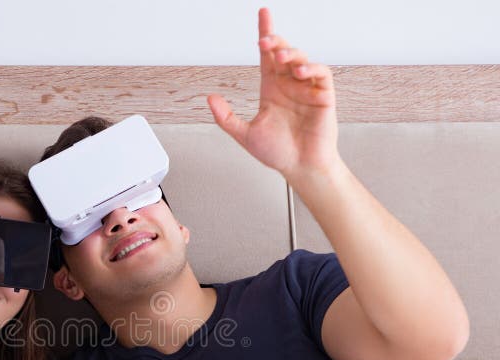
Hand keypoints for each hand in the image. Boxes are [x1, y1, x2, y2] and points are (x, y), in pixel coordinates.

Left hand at [207, 7, 339, 183]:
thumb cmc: (278, 153)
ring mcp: (307, 89)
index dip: (266, 34)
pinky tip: (300, 71)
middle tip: (265, 41)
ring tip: (281, 56)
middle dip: (276, 42)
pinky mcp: (324, 97)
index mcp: (272, 89)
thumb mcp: (245, 135)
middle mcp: (290, 85)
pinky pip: (321, 74)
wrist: (300, 168)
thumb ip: (226, 118)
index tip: (263, 14)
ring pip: (302, 59)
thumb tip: (210, 99)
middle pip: (284, 53)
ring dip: (292, 54)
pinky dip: (312, 68)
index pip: (267, 55)